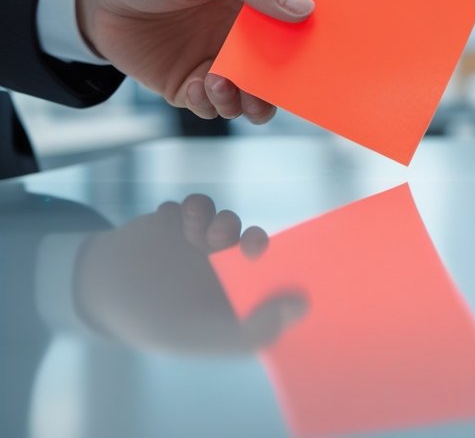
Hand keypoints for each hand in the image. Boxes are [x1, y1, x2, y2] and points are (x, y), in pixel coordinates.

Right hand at [73, 193, 306, 352]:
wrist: (106, 294)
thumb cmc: (162, 322)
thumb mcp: (207, 336)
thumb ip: (254, 328)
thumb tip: (302, 306)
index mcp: (238, 289)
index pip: (277, 277)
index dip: (286, 273)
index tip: (281, 273)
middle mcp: (227, 263)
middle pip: (257, 242)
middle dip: (254, 241)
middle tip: (250, 245)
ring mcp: (205, 239)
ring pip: (228, 220)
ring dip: (218, 224)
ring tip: (196, 236)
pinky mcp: (184, 218)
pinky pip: (197, 204)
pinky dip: (188, 210)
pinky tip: (172, 223)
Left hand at [77, 0, 313, 121]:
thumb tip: (304, 8)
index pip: (304, 9)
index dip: (318, 26)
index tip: (327, 42)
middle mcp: (248, 30)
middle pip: (288, 64)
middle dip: (287, 81)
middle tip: (277, 84)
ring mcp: (224, 60)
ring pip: (257, 96)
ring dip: (248, 99)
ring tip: (224, 85)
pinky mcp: (195, 84)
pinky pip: (216, 107)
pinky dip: (212, 103)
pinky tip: (197, 86)